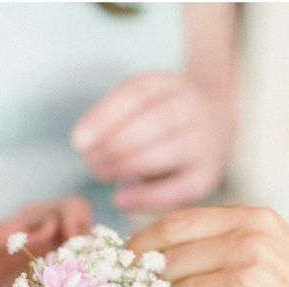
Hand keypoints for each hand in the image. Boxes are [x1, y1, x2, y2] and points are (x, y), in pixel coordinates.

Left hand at [71, 71, 235, 210]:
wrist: (211, 133)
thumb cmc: (157, 125)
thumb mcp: (136, 108)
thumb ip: (111, 121)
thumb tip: (85, 145)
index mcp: (168, 85)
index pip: (136, 94)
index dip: (104, 118)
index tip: (77, 142)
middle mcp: (191, 108)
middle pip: (154, 123)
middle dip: (115, 146)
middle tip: (90, 163)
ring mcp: (203, 142)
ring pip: (168, 152)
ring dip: (129, 166)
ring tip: (101, 174)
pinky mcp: (206, 175)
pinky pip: (178, 188)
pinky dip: (147, 196)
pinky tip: (120, 201)